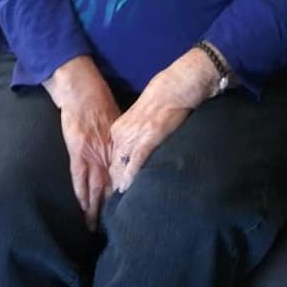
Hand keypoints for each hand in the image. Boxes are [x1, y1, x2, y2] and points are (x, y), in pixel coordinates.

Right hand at [44, 56, 120, 230]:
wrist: (84, 95)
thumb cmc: (101, 107)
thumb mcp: (117, 126)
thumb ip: (121, 142)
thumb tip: (130, 154)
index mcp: (118, 151)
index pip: (123, 178)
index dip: (126, 195)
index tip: (130, 213)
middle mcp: (108, 157)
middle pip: (112, 188)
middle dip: (112, 210)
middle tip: (115, 229)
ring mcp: (92, 157)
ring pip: (95, 189)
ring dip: (95, 209)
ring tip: (95, 228)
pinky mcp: (78, 155)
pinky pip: (79, 180)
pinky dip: (81, 195)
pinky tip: (83, 209)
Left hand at [109, 47, 221, 192]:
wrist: (174, 88)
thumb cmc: (161, 98)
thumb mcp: (140, 115)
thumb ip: (134, 130)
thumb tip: (137, 144)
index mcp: (119, 127)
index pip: (112, 155)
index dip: (114, 171)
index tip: (115, 184)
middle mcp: (122, 134)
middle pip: (114, 164)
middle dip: (115, 180)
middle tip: (116, 197)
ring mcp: (133, 138)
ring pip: (122, 167)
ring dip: (122, 182)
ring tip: (123, 198)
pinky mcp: (147, 141)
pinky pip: (135, 164)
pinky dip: (130, 177)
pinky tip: (127, 188)